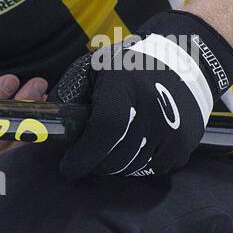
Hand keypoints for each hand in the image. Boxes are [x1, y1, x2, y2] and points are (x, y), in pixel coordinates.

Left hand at [52, 10, 232, 179]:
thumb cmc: (127, 67)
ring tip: (109, 152)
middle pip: (117, 156)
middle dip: (95, 164)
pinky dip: (140, 165)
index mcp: (124, 84)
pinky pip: (154, 169)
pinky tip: (135, 147)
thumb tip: (48, 128)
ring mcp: (172, 127)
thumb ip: (71, 96)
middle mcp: (151, 106)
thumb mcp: (94, 69)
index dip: (84, 155)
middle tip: (85, 160)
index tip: (68, 167)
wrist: (181, 63)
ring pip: (134, 167)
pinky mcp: (184, 143)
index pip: (104, 129)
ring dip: (116, 166)